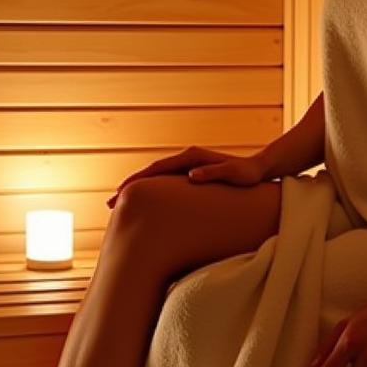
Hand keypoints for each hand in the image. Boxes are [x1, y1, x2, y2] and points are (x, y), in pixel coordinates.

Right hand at [106, 147, 267, 207]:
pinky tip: (145, 207)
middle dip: (129, 187)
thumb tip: (191, 176)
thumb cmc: (247, 174)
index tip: (120, 194)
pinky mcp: (190, 175)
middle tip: (109, 204)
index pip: (156, 169)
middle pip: (150, 173)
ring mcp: (187, 166)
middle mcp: (185, 159)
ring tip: (120, 208)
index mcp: (190, 158)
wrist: (258, 169)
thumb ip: (213, 173)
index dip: (137, 182)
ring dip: (138, 191)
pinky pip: (165, 185)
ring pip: (155, 180)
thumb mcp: (233, 173)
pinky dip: (151, 194)